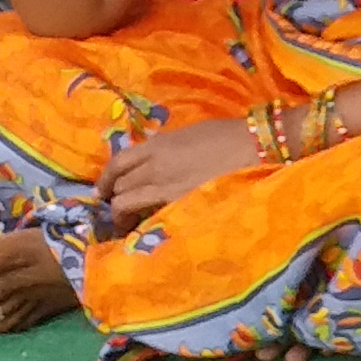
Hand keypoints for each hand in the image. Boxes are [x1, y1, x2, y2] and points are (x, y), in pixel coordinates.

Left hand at [100, 119, 257, 231]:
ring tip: (128, 221)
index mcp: (156, 146)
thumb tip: (153, 160)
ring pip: (126, 204)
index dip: (106, 178)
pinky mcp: (178, 205)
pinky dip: (143, 221)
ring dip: (123, 213)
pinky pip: (149, 216)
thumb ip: (165, 148)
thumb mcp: (189, 134)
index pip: (117, 163)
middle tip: (118, 206)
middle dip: (114, 196)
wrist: (257, 147)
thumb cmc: (229, 135)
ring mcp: (165, 188)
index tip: (103, 189)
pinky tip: (148, 225)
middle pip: (119, 186)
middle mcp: (153, 168)